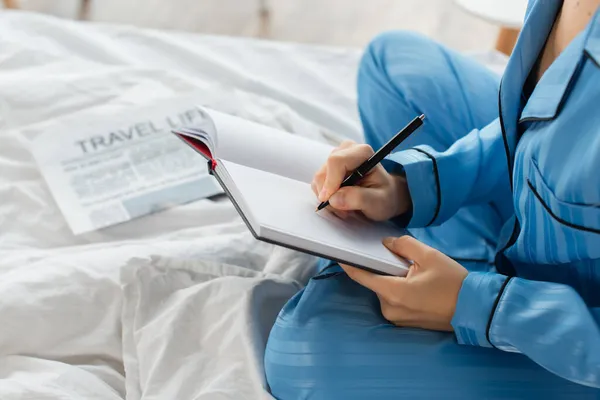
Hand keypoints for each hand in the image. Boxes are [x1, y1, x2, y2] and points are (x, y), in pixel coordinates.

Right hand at [312, 140, 410, 220]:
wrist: (385, 196)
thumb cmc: (385, 197)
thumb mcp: (378, 202)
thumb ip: (358, 199)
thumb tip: (334, 199)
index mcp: (362, 152)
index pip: (336, 161)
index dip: (329, 182)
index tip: (329, 200)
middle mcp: (347, 150)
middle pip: (324, 171)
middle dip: (329, 194)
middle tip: (344, 210)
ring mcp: (336, 158)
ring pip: (319, 179)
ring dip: (328, 198)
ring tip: (345, 207)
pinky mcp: (329, 168)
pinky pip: (318, 184)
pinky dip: (325, 197)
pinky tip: (340, 202)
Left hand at [340, 236, 467, 331]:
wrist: (476, 309)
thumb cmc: (454, 282)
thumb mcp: (429, 256)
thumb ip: (403, 245)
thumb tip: (386, 243)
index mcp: (393, 292)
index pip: (360, 276)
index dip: (347, 263)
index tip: (337, 253)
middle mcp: (390, 308)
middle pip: (376, 282)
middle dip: (383, 269)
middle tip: (403, 259)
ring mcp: (397, 318)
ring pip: (386, 291)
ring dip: (394, 280)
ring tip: (416, 273)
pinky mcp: (405, 323)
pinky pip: (395, 301)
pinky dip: (400, 290)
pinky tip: (419, 285)